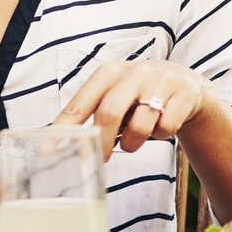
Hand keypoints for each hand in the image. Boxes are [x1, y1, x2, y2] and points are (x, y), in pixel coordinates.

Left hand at [50, 59, 216, 154]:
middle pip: (109, 113)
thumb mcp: (113, 96)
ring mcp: (160, 80)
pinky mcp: (184, 92)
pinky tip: (162, 124)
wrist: (184, 84)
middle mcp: (133, 72)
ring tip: (136, 137)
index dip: (64, 129)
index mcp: (108, 73)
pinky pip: (166, 128)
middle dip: (103, 143)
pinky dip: (161, 135)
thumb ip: (88, 116)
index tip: (48, 151)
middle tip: (101, 160)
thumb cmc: (138, 96)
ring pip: (140, 126)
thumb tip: (54, 144)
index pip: (79, 104)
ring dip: (134, 143)